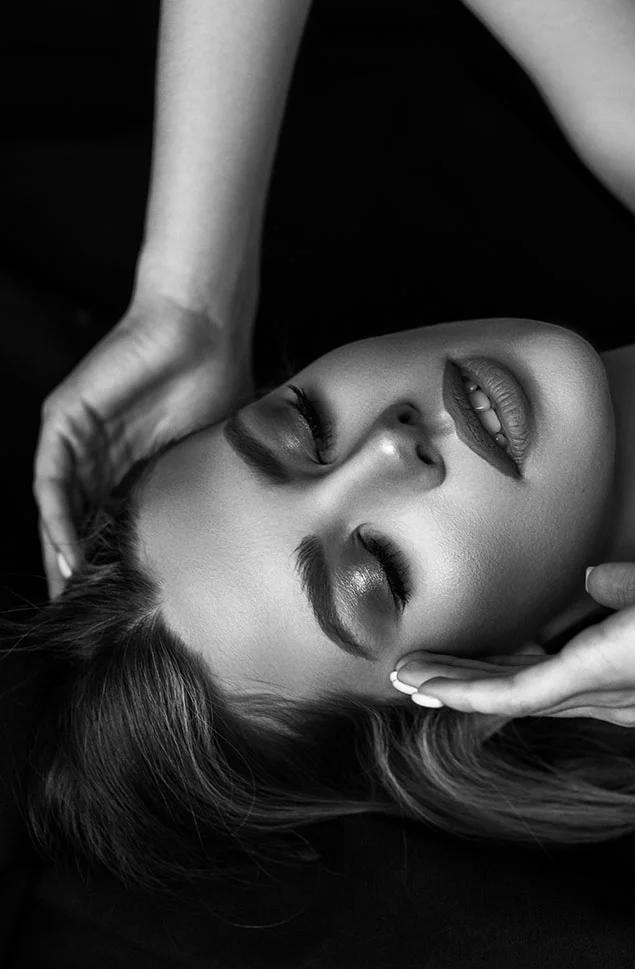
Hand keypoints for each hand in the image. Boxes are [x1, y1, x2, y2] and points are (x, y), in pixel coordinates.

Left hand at [33, 290, 254, 599]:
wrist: (203, 331)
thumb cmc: (215, 385)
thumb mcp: (208, 458)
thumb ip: (201, 494)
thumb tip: (225, 549)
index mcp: (131, 466)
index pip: (109, 523)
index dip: (109, 563)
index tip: (117, 605)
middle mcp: (99, 457)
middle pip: (75, 521)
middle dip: (74, 567)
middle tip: (80, 612)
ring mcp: (79, 439)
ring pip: (56, 506)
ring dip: (58, 549)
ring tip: (67, 589)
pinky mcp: (64, 420)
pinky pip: (50, 478)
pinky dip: (54, 515)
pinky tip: (65, 549)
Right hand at [391, 550, 634, 725]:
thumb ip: (624, 589)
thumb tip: (593, 579)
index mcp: (620, 682)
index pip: (547, 679)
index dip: (501, 672)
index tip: (466, 665)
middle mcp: (601, 699)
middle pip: (517, 693)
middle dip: (463, 685)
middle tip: (417, 680)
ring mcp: (589, 693)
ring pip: (503, 696)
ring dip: (450, 687)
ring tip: (407, 679)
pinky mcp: (580, 680)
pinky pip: (508, 691)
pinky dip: (462, 687)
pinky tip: (427, 683)